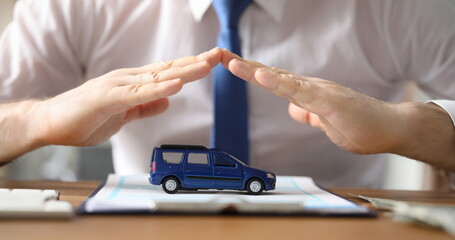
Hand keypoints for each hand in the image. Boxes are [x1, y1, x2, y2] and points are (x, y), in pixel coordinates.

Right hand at [34, 48, 221, 145]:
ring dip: (183, 71)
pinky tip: (176, 84)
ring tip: (206, 65)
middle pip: (168, 69)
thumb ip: (145, 107)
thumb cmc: (84, 117)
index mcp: (133, 83)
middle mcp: (128, 79)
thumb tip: (167, 102)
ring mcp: (118, 86)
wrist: (49, 122)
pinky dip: (159, 89)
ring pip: (157, 78)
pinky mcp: (108, 98)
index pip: (168, 73)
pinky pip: (138, 94)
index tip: (212, 62)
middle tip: (220, 55)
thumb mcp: (124, 115)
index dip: (191, 67)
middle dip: (195, 63)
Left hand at [221, 49, 454, 169]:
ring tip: (233, 62)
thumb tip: (292, 108)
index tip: (231, 64)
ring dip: (255, 71)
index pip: (274, 80)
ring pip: (281, 79)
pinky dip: (279, 83)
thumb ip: (308, 113)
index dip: (251, 73)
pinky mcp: (329, 100)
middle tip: (220, 55)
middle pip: (272, 74)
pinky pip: (300, 91)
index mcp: (307, 94)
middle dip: (245, 66)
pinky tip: (263, 77)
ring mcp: (319, 91)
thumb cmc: (361, 126)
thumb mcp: (326, 123)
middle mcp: (310, 88)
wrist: (391, 129)